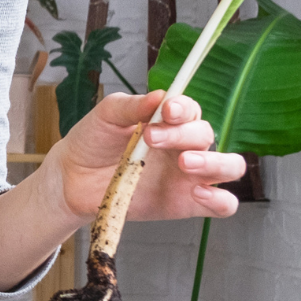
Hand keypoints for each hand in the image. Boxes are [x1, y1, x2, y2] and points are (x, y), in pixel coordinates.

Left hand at [49, 91, 245, 223]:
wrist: (71, 180)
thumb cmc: (92, 142)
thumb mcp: (107, 116)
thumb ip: (132, 105)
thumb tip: (159, 95)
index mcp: (171, 123)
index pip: (191, 111)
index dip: (183, 109)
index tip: (166, 110)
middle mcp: (185, 147)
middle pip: (207, 135)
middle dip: (184, 135)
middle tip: (153, 139)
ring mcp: (188, 177)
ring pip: (229, 167)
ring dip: (214, 162)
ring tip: (185, 163)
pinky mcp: (184, 205)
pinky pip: (222, 205)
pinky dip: (220, 200)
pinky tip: (198, 193)